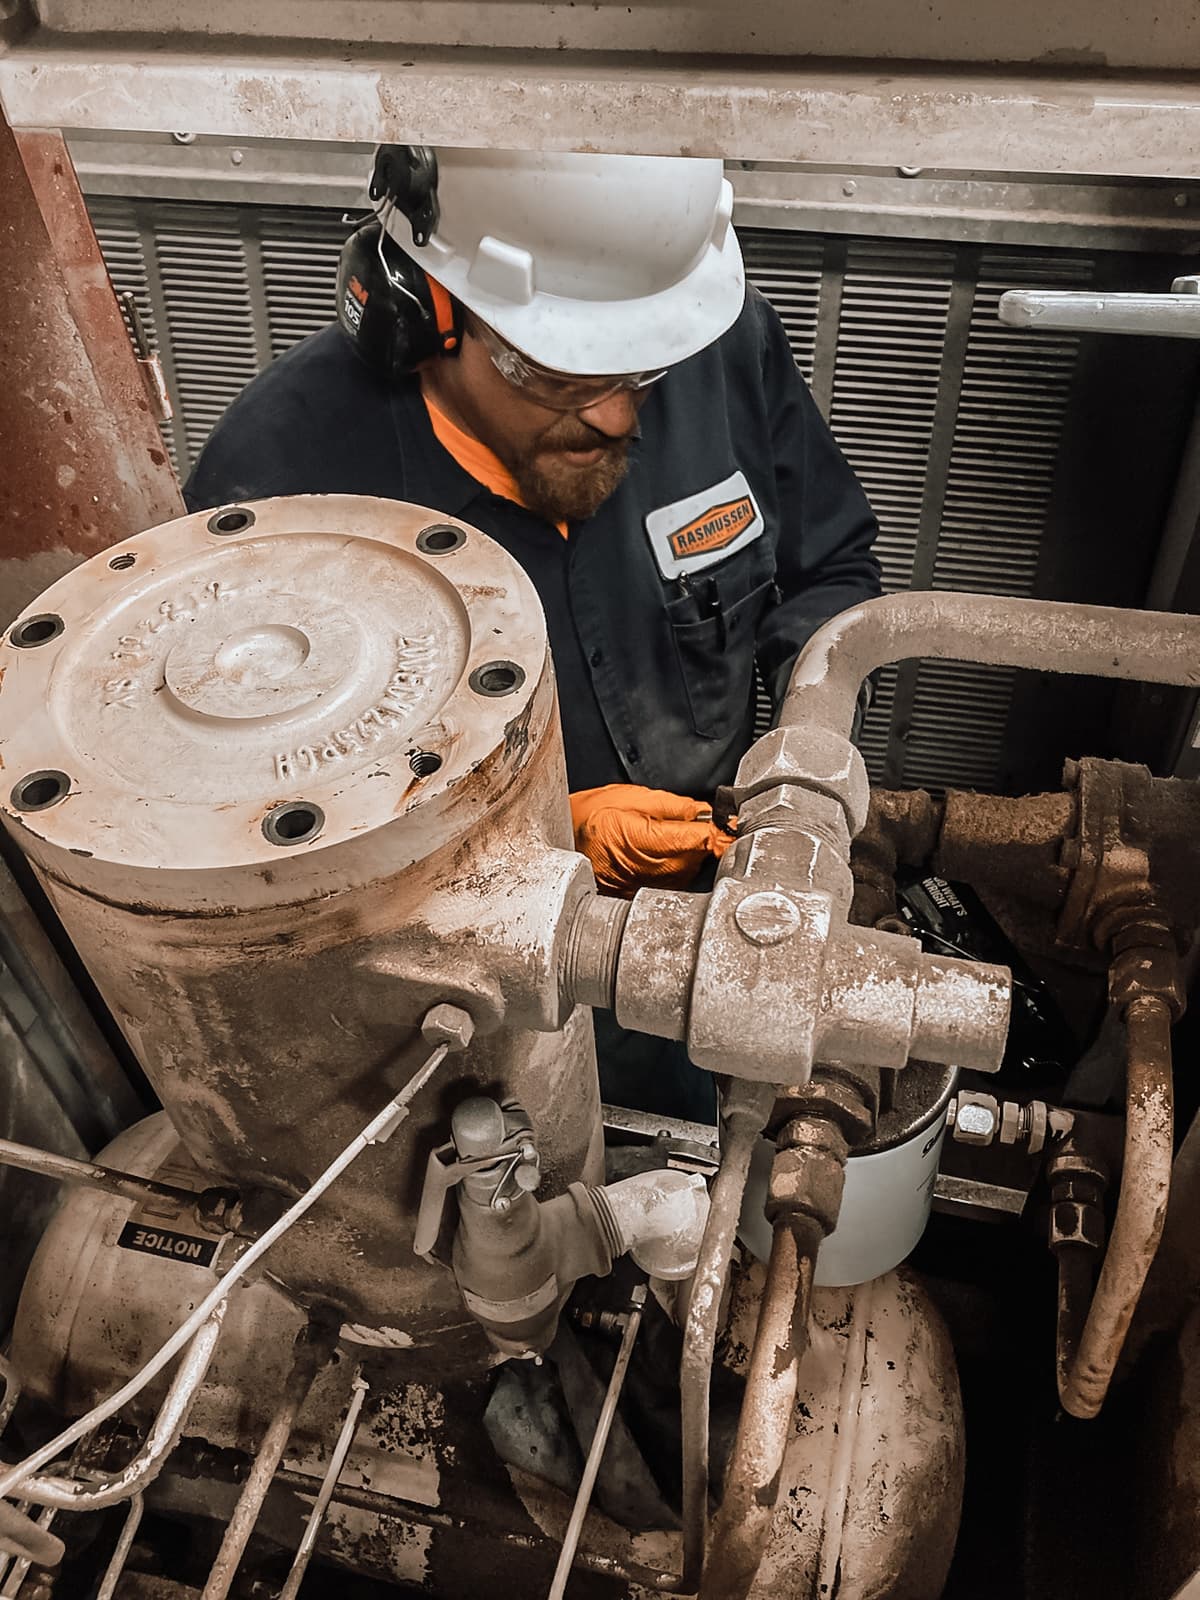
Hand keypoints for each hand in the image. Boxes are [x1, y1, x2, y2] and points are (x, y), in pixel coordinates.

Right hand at [570, 784, 733, 897]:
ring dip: (692, 852)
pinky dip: (678, 865)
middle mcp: (651, 871)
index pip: (702, 841)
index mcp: (644, 840)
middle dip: (706, 838)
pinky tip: (661, 852)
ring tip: (669, 835)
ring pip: (693, 868)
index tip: (734, 824)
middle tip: (696, 821)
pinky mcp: (648, 896)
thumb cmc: (583, 820)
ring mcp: (651, 888)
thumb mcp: (626, 797)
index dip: (723, 831)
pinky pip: (678, 880)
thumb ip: (672, 806)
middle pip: (702, 855)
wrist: (557, 848)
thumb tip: (706, 812)